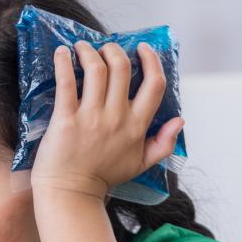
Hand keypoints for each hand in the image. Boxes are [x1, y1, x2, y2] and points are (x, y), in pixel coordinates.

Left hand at [30, 41, 183, 200]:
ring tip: (82, 47)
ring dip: (89, 51)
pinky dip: (64, 63)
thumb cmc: (103, 178)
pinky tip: (61, 53)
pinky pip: (67, 83)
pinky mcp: (66, 120)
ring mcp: (91, 118)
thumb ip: (164, 143)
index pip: (154, 84)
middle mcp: (117, 118)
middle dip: (115, 50)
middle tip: (105, 48)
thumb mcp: (141, 164)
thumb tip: (180, 120)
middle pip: (122, 69)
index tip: (142, 48)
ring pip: (96, 70)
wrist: (71, 193)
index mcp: (137, 126)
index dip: (152, 61)